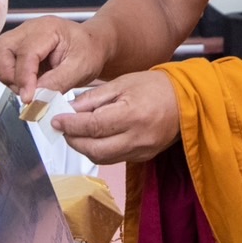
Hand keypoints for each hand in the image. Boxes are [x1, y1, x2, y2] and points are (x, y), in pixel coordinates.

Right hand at [0, 16, 106, 101]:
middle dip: (8, 75)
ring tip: (27, 86)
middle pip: (0, 49)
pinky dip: (5, 73)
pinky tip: (23, 81)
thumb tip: (35, 97)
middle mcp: (28, 29)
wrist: (90, 45)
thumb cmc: (88, 52)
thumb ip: (57, 82)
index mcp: (47, 29)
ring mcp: (18, 35)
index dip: (24, 79)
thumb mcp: (80, 69)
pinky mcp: (14, 45)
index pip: (26, 53)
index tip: (28, 99)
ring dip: (5, 75)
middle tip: (27, 91)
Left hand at [50, 71, 180, 163]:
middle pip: (94, 149)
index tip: (55, 121)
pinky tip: (94, 138)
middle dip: (73, 140)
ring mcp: (141, 151)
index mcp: (132, 115)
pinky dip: (99, 150)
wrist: (186, 100)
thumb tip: (68, 109)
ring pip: (102, 158)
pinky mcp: (143, 157)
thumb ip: (94, 98)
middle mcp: (137, 138)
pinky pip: (114, 159)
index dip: (70, 125)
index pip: (93, 126)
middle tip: (62, 128)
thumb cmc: (155, 87)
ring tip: (76, 132)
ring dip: (84, 147)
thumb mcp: (122, 83)